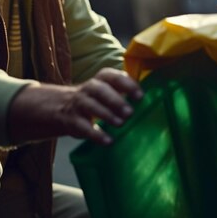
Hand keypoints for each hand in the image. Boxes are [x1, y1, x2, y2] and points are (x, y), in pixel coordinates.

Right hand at [8, 68, 142, 144]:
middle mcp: (89, 89)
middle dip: (115, 100)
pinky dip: (95, 134)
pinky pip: (83, 126)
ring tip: (120, 124)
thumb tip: (153, 98)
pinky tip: (108, 141)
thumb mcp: (108, 90)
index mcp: (101, 79)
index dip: (127, 84)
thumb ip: (125, 91)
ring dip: (106, 115)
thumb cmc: (97, 99)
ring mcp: (79, 104)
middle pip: (100, 90)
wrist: (63, 107)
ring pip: (91, 106)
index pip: (113, 76)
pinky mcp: (73, 121)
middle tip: (130, 112)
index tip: (140, 96)